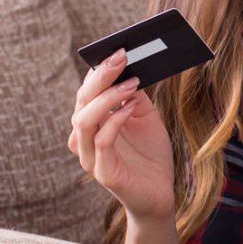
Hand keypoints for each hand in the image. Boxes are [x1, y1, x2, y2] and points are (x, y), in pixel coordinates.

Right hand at [68, 48, 174, 223]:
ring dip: (107, 97)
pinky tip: (130, 108)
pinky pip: (102, 141)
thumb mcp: (144, 117)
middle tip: (120, 57)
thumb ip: (134, 96)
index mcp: (92, 123)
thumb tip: (130, 68)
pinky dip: (115, 121)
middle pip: (82, 101)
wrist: (160, 193)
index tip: (115, 50)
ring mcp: (90, 157)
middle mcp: (83, 139)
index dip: (97, 71)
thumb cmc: (150, 154)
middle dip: (100, 76)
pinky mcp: (103, 172)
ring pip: (84, 120)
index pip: (86, 92)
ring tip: (130, 82)